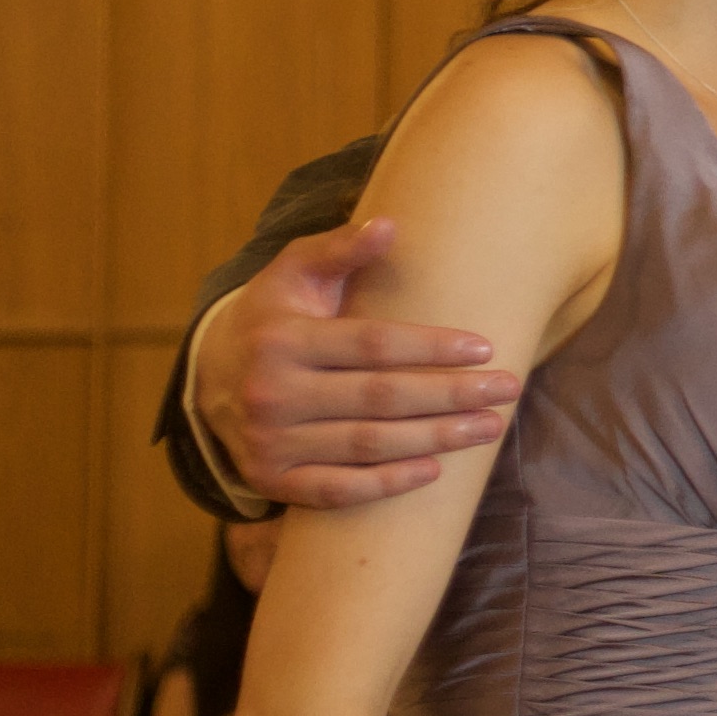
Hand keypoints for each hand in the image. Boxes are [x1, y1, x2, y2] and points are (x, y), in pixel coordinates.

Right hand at [198, 222, 515, 508]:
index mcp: (280, 339)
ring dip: (435, 438)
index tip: (485, 348)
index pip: (372, 344)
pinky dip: (385, 484)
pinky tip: (434, 471)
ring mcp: (268, 441)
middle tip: (508, 389)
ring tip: (489, 427)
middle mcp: (270, 393)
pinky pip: (335, 489)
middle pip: (379, 397)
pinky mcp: (271, 479)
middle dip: (451, 394)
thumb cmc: (274, 318)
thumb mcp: (295, 274)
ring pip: (367, 444)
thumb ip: (339, 250)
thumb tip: (388, 226)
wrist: (208, 378)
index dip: (431, 346)